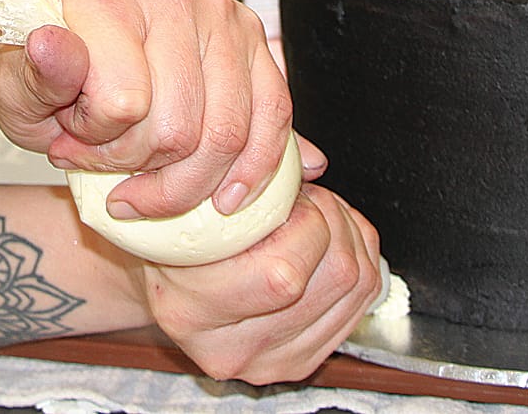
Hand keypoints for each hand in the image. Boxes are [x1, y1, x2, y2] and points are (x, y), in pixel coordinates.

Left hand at [0, 0, 299, 219]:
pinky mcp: (254, 38)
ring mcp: (218, 11)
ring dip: (188, 178)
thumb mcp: (16, 90)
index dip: (97, 143)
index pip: (123, 102)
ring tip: (149, 174)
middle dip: (141, 166)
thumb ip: (33, 75)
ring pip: (227, 133)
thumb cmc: (47, 77)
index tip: (70, 140)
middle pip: (179, 127)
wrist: (75, 50)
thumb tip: (49, 45)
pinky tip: (226, 198)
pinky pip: (273, 115)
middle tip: (110, 162)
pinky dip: (253, 168)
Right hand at [142, 184, 383, 384]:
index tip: (291, 195)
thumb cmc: (172, 237)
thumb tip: (312, 162)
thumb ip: (247, 170)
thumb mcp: (188, 197)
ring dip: (350, 237)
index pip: (284, 274)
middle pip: (335, 278)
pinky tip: (327, 244)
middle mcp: (230, 349)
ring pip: (357, 288)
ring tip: (315, 219)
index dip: (307, 220)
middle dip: (334, 220)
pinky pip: (361, 304)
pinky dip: (359, 261)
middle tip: (307, 201)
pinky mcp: (298, 364)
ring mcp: (269, 363)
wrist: (166, 286)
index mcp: (189, 310)